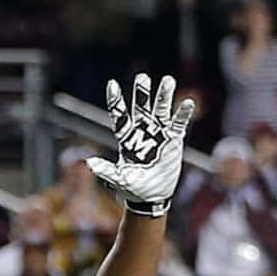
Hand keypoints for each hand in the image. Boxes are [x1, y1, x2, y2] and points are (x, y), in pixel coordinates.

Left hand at [87, 73, 195, 217]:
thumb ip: (106, 170)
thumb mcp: (118, 179)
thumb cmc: (132, 189)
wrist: (151, 197)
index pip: (120, 116)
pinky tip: (186, 103)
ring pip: (161, 111)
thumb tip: (90, 162)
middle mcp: (142, 133)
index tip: (111, 84)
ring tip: (167, 80)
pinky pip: (178, 124)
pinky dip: (182, 114)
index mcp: (127, 140)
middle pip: (141, 108)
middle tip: (141, 78)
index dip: (116, 101)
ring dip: (164, 96)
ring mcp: (158, 135)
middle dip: (142, 93)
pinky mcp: (173, 141)